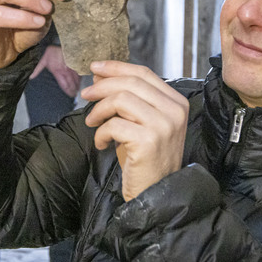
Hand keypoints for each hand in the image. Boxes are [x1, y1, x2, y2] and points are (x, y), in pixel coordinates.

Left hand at [31, 45, 80, 96]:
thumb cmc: (50, 51)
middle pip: (71, 83)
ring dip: (77, 85)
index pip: (64, 84)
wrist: (59, 41)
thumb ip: (37, 69)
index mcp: (58, 71)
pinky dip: (80, 77)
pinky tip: (80, 81)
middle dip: (73, 90)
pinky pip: (79, 72)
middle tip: (75, 95)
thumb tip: (30, 77)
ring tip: (78, 90)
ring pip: (76, 78)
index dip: (68, 91)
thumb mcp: (42, 60)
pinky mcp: (75, 62)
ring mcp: (71, 66)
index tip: (70, 95)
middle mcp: (66, 70)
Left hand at [82, 61, 188, 200]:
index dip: (116, 67)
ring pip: (121, 99)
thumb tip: (100, 75)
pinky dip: (101, 132)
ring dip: (99, 110)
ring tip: (92, 122)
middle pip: (130, 82)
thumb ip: (127, 98)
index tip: (95, 67)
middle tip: (85, 95)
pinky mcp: (148, 141)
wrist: (156, 194)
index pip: (144, 73)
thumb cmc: (145, 158)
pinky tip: (101, 143)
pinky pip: (114, 124)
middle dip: (102, 86)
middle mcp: (174, 111)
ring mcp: (163, 125)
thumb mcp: (140, 122)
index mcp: (176, 102)